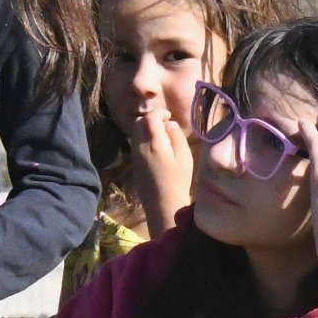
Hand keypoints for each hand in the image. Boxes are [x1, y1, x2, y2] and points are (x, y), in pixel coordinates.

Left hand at [130, 108, 193, 234]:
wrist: (162, 204)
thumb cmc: (178, 181)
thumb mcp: (184, 157)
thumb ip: (176, 137)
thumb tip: (170, 124)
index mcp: (154, 143)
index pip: (150, 118)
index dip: (159, 113)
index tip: (169, 116)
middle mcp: (140, 147)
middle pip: (139, 123)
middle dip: (151, 119)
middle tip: (165, 124)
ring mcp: (134, 156)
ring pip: (135, 133)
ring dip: (146, 129)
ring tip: (161, 136)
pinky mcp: (133, 163)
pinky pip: (135, 144)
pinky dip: (143, 139)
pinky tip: (156, 147)